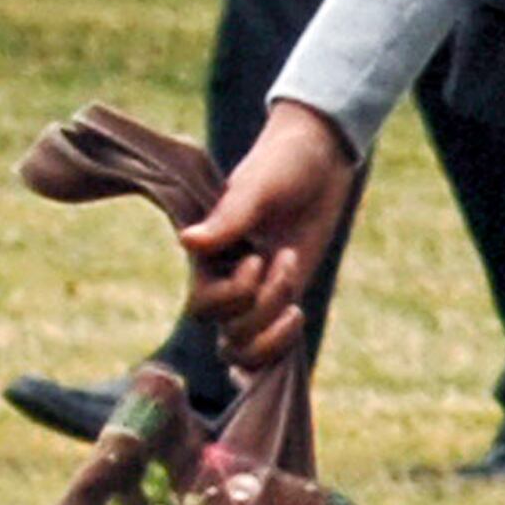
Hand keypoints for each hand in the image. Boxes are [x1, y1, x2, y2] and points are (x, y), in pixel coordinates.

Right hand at [178, 103, 360, 368]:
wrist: (318, 157)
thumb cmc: (281, 164)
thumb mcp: (257, 187)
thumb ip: (228, 218)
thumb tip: (186, 242)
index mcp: (209, 255)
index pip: (203, 307)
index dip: (235, 294)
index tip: (259, 255)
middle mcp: (226, 279)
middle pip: (226, 333)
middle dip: (263, 306)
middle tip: (286, 258)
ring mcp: (255, 292)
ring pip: (245, 348)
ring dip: (275, 324)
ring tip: (292, 272)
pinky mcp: (283, 295)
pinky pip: (270, 344)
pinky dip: (280, 344)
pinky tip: (296, 315)